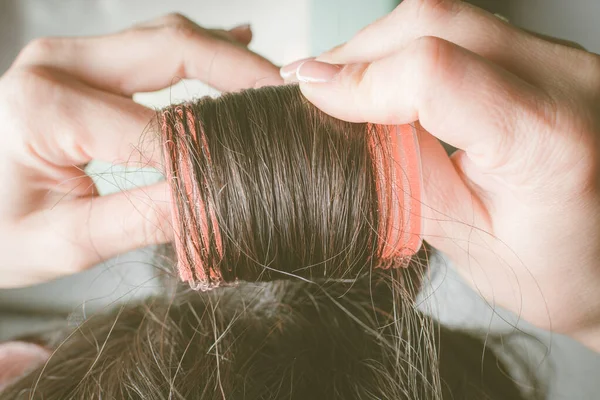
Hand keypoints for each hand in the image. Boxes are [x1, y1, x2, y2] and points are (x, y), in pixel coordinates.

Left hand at [0, 14, 280, 287]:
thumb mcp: (64, 241)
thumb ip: (141, 219)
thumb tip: (214, 201)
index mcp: (46, 106)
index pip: (158, 130)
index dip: (214, 155)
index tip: (256, 176)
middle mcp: (58, 64)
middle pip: (174, 49)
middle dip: (241, 75)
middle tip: (289, 102)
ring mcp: (72, 57)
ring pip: (170, 39)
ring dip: (227, 60)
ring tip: (273, 85)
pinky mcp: (86, 64)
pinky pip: (156, 44)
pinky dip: (204, 51)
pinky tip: (240, 47)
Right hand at [282, 0, 599, 349]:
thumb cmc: (555, 269)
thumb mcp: (466, 240)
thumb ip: (404, 176)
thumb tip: (347, 123)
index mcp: (547, 141)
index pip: (433, 73)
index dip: (357, 78)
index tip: (309, 94)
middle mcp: (568, 82)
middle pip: (437, 23)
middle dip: (358, 51)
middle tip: (310, 83)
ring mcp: (563, 61)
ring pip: (449, 17)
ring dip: (382, 45)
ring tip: (343, 84)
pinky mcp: (548, 58)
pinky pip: (467, 31)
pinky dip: (413, 47)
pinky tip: (388, 78)